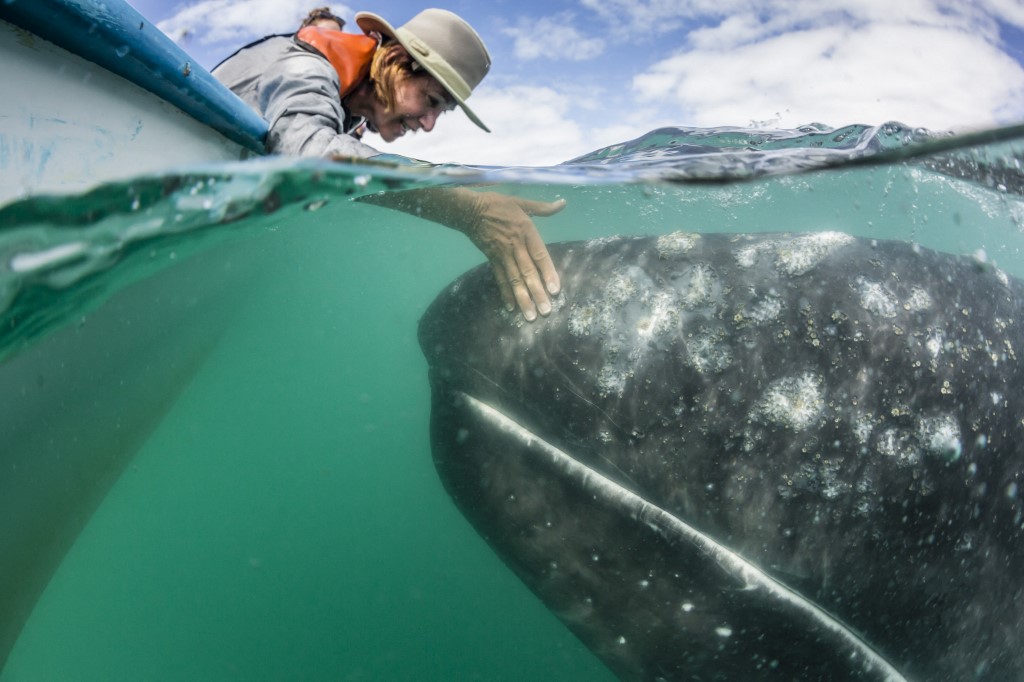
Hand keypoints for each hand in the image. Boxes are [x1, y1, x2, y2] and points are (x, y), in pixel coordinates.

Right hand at [456, 190, 564, 320]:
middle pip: (528, 272)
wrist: (470, 209)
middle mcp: (516, 246)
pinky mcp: (492, 259)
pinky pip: (500, 278)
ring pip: (514, 280)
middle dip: (537, 293)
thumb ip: (543, 207)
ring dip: (523, 299)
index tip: (555, 290)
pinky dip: (505, 293)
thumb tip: (563, 203)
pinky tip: (511, 307)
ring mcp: (502, 254)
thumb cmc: (499, 205)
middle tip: (545, 311)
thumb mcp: (522, 202)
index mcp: (526, 231)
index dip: (548, 273)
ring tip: (530, 315)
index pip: (540, 256)